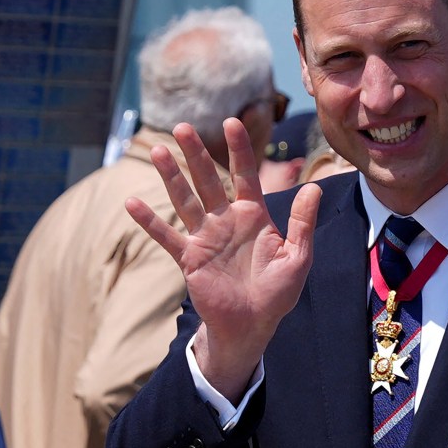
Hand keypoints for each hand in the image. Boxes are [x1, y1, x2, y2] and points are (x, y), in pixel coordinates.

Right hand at [125, 118, 321, 398]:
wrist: (253, 325)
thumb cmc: (278, 292)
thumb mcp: (298, 256)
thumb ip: (303, 223)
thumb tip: (315, 187)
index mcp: (254, 215)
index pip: (245, 174)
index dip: (239, 149)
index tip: (231, 122)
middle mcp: (226, 220)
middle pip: (208, 179)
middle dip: (196, 154)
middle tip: (182, 126)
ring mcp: (206, 237)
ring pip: (185, 200)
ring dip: (171, 177)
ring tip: (159, 150)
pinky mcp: (190, 258)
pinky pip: (167, 236)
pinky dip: (150, 221)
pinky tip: (132, 203)